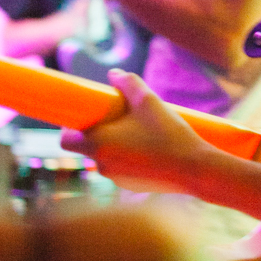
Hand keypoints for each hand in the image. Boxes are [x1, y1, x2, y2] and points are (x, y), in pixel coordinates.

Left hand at [61, 69, 212, 191]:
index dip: (70, 127)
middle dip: (98, 131)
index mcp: (98, 145)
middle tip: (117, 117)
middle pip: (87, 146)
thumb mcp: (148, 101)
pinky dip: (128, 157)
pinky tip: (150, 147)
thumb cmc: (168, 134)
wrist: (195, 169)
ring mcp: (116, 178)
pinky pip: (121, 167)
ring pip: (105, 157)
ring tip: (140, 130)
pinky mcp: (131, 186)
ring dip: (114, 144)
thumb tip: (114, 74)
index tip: (87, 115)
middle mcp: (102, 165)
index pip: (65, 140)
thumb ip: (128, 83)